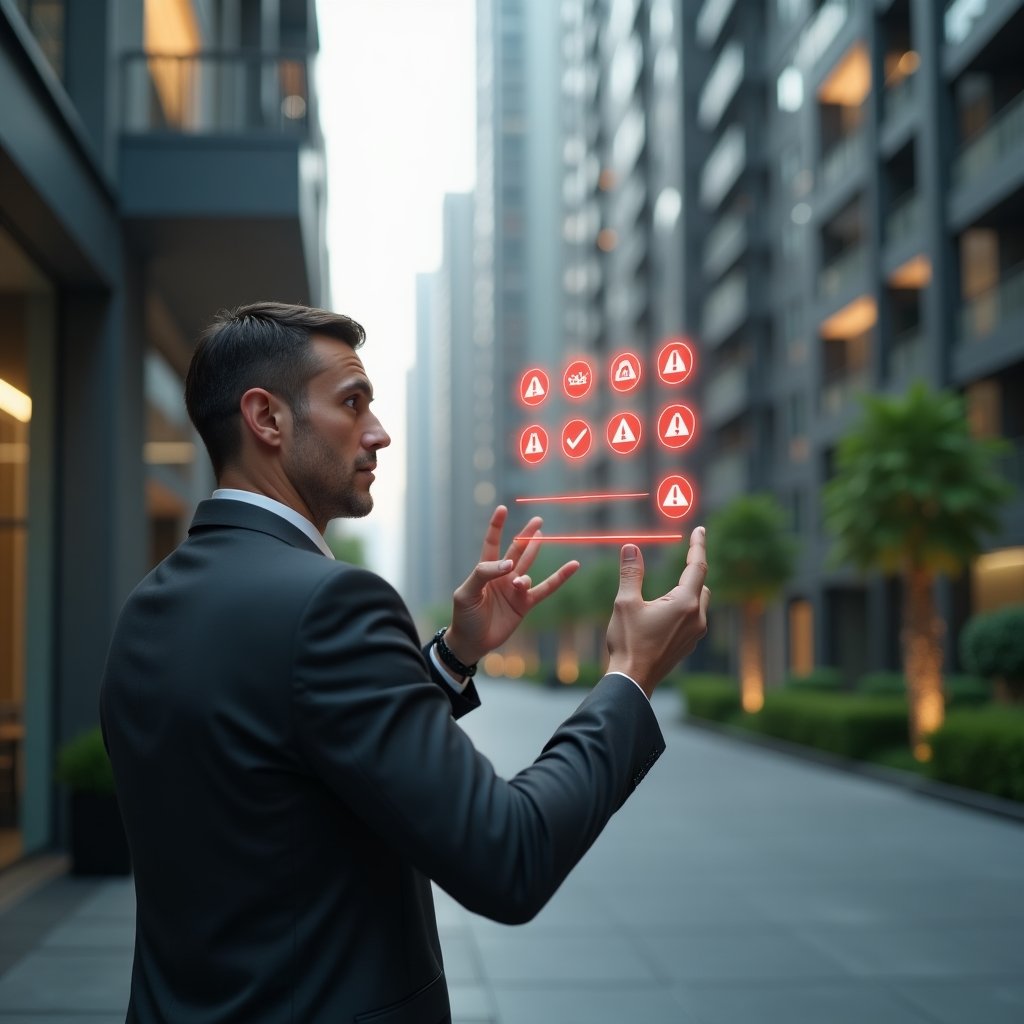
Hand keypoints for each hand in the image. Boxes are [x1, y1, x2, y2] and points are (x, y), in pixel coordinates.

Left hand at [442, 506, 579, 666]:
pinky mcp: (525, 604)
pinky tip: (573, 566)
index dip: (496, 526)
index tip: (503, 508)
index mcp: (485, 570)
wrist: (472, 642)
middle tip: (537, 521)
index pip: (492, 543)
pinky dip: (560, 578)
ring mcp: (515, 589)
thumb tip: (509, 564)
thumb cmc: (464, 616)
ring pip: (529, 565)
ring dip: (534, 552)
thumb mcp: (467, 592)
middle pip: (515, 550)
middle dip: (525, 535)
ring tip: (541, 536)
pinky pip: (546, 588)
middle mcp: (502, 576)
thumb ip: (484, 574)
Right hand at [605, 527, 709, 697]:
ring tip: (669, 588)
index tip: (701, 530)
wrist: (632, 680)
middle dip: (691, 571)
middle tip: (683, 557)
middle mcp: (696, 617)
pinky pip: (693, 618)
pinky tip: (664, 612)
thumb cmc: (628, 642)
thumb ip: (631, 573)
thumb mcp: (625, 603)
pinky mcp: (688, 645)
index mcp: (684, 603)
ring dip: (688, 591)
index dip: (698, 546)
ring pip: (699, 603)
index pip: (697, 566)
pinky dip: (684, 608)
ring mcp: (695, 634)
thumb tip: (631, 547)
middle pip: (701, 585)